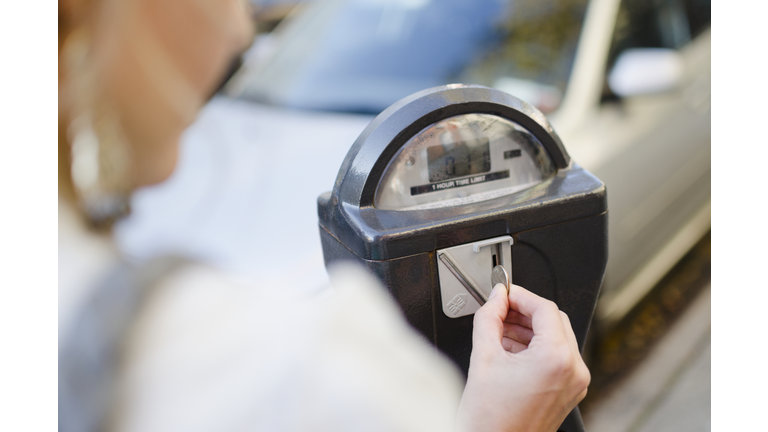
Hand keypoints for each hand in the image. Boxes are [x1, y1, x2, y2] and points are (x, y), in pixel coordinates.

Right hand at [457, 283, 589, 431]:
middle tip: (500, 309)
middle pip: (554, 320)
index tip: (503, 293)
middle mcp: (573, 370)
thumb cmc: (491, 420)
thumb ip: (489, 318)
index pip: (545, 308)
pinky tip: (510, 350)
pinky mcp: (568, 392)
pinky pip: (557, 357)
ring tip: (500, 331)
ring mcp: (574, 383)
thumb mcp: (483, 358)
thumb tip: (495, 299)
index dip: (520, 295)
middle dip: (525, 312)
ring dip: (529, 329)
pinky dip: (536, 348)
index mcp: (556, 359)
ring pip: (556, 338)